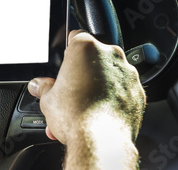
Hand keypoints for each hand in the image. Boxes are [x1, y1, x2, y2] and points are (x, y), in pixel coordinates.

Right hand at [28, 30, 145, 168]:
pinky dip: (115, 97)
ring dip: (100, 84)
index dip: (68, 50)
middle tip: (73, 88)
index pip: (75, 36)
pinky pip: (124, 89)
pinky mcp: (139, 91)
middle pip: (95, 55)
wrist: (101, 141)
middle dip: (84, 70)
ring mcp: (127, 73)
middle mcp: (110, 54)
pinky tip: (101, 112)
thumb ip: (44, 87)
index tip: (66, 62)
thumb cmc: (75, 116)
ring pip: (110, 73)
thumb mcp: (48, 99)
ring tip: (86, 105)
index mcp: (85, 48)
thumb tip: (38, 85)